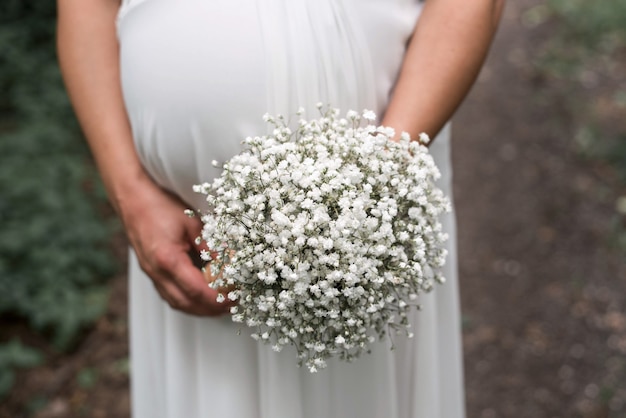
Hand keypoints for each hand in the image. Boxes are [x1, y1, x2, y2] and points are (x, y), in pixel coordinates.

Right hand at [117, 176, 231, 315]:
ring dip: (199, 309)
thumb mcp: (193, 223)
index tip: (234, 298)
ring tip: (220, 306)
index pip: (196, 290)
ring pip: (176, 302)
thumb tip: (229, 262)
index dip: (218, 298)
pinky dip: (187, 301)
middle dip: (211, 309)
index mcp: (168, 259)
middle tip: (231, 306)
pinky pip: (169, 295)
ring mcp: (151, 274)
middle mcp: (156, 272)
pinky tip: (200, 298)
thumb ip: (210, 245)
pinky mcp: (151, 272)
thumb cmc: (161, 206)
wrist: (133, 199)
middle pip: (186, 303)